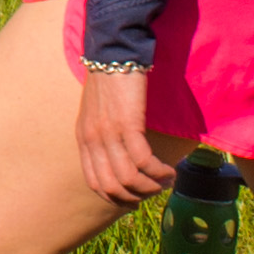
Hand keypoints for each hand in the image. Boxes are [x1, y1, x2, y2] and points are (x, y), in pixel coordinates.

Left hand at [77, 61, 175, 204]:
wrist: (114, 53)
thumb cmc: (110, 81)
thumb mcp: (98, 113)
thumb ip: (103, 136)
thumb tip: (121, 158)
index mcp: (83, 139)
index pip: (95, 183)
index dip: (116, 198)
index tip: (135, 199)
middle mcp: (92, 140)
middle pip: (112, 187)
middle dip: (137, 196)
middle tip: (156, 190)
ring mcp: (108, 133)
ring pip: (129, 178)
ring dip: (152, 185)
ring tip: (167, 180)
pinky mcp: (127, 124)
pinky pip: (143, 160)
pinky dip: (158, 171)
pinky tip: (169, 169)